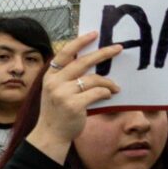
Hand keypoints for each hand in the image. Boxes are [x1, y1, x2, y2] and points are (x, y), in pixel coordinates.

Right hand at [29, 33, 122, 153]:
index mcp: (50, 76)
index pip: (65, 53)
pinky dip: (106, 93)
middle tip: (118, 48)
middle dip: (103, 53)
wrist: (50, 135)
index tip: (94, 33)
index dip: (80, 42)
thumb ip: (67, 77)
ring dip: (108, 82)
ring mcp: (63, 94)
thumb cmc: (57, 112)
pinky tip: (108, 96)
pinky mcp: (73, 105)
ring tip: (115, 87)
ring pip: (94, 79)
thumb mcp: (56, 91)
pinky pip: (98, 92)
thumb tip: (92, 62)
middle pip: (83, 62)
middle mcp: (54, 83)